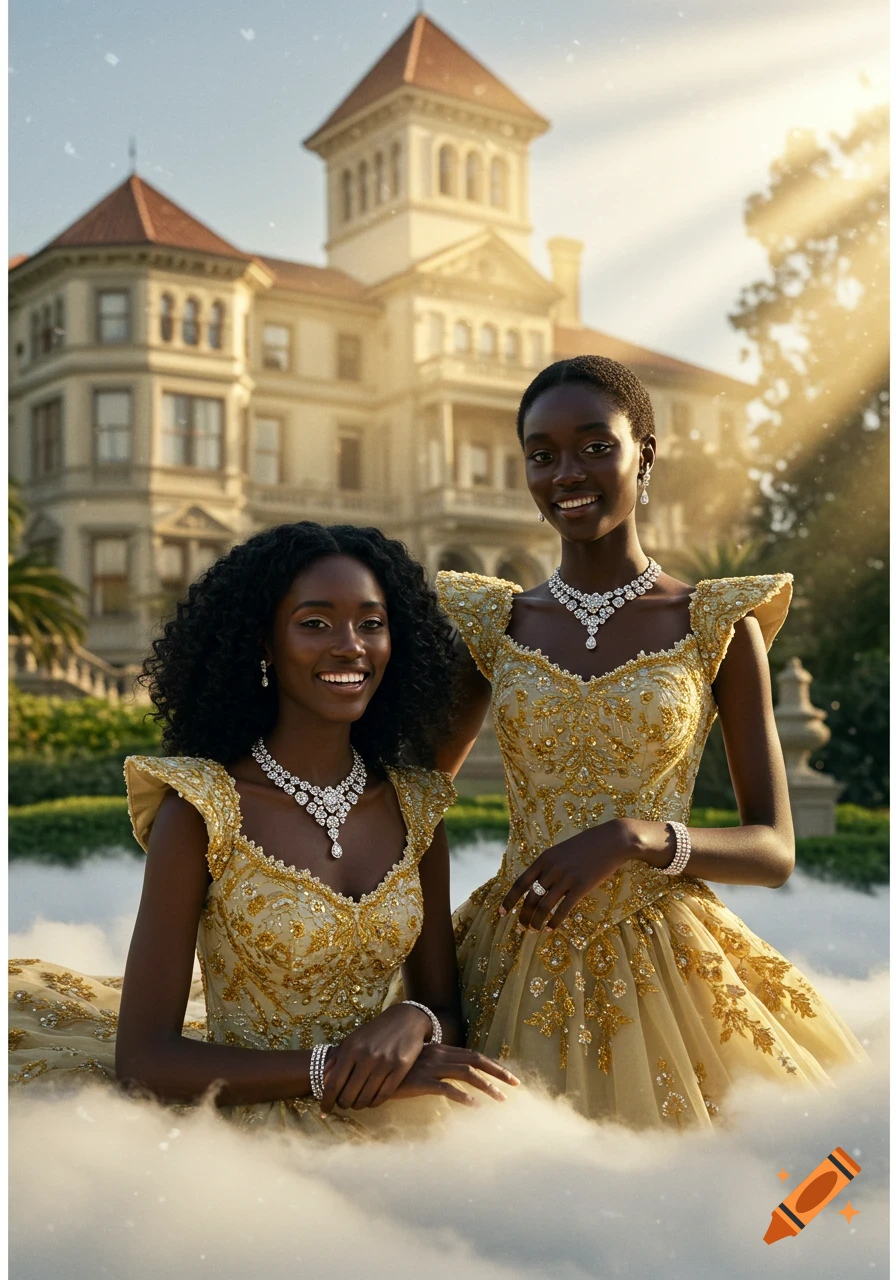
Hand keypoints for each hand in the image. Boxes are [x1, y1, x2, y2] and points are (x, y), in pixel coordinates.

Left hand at [320, 1002, 432, 1113]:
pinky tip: (371, 1101)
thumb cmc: (375, 1031)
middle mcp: (366, 1056)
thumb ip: (338, 1058)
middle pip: (348, 1095)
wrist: (405, 1019)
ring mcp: (384, 1063)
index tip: (325, 1109)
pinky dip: (374, 1103)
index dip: (327, 1100)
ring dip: (359, 1105)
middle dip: (343, 1104)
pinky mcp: (400, 1068)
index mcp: (351, 1048)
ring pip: (365, 1098)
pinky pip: (383, 1095)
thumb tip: (323, 1080)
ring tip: (357, 1103)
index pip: (333, 1083)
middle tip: (344, 1104)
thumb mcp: (353, 1039)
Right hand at [386, 1043, 519, 1107]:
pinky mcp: (421, 1081)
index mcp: (440, 1050)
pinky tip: (473, 1107)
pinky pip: (446, 1089)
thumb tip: (453, 1076)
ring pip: (467, 1074)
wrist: (370, 1067)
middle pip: (476, 1060)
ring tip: (500, 1099)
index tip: (510, 1077)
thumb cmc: (394, 1068)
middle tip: (515, 1085)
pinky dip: (462, 1097)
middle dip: (498, 1072)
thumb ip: (436, 1067)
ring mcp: (431, 1067)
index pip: (473, 1055)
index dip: (493, 1065)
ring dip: (486, 1087)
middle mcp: (439, 1054)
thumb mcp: (418, 1063)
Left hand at [498, 820, 634, 932]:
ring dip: (536, 922)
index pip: (520, 883)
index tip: (502, 912)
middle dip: (524, 915)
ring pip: (544, 906)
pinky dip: (554, 922)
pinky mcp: (581, 887)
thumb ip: (549, 865)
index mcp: (544, 858)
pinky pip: (563, 909)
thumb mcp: (562, 850)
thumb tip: (537, 885)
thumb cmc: (588, 845)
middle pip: (531, 898)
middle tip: (521, 928)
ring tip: (534, 931)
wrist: (613, 840)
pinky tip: (550, 929)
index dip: (509, 899)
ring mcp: (566, 878)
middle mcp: (552, 869)